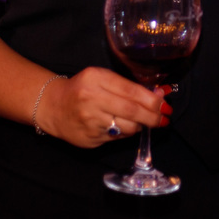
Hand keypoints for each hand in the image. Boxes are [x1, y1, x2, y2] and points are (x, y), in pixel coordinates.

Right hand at [35, 67, 170, 148]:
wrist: (52, 106)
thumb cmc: (83, 89)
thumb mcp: (102, 79)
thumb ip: (128, 86)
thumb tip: (159, 95)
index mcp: (96, 79)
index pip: (131, 91)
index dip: (152, 100)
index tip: (165, 105)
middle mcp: (91, 99)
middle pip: (131, 111)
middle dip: (152, 117)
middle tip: (164, 119)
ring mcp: (89, 121)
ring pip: (127, 128)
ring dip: (140, 126)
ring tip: (141, 121)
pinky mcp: (89, 138)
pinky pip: (116, 137)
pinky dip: (124, 132)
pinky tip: (121, 126)